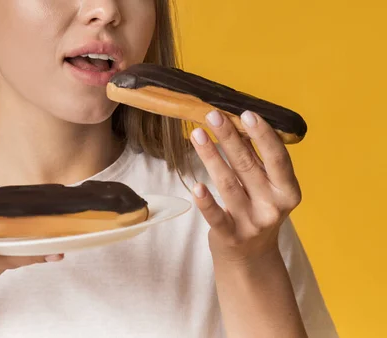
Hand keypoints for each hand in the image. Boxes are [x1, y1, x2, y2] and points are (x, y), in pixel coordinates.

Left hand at [189, 110, 301, 261]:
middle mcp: (273, 207)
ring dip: (211, 157)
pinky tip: (196, 187)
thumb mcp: (265, 188)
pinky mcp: (231, 236)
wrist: (251, 258)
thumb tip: (237, 122)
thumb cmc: (257, 211)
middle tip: (213, 115)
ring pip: (228, 184)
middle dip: (229, 138)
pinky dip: (206, 202)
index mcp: (288, 191)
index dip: (263, 135)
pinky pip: (216, 217)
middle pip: (248, 166)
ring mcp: (252, 223)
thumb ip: (255, 159)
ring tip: (196, 134)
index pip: (277, 158)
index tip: (247, 113)